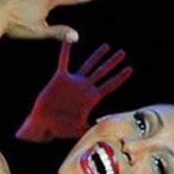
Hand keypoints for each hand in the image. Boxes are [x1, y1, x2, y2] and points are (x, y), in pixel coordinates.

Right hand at [16, 42, 132, 141]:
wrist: (43, 122)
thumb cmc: (61, 128)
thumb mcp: (80, 129)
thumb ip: (93, 128)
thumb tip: (106, 133)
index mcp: (91, 99)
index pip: (109, 85)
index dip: (120, 77)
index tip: (130, 69)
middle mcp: (84, 88)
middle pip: (102, 72)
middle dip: (113, 63)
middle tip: (123, 53)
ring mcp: (73, 82)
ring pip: (88, 65)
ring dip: (97, 56)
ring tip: (107, 46)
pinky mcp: (60, 78)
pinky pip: (64, 61)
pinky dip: (66, 50)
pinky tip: (69, 39)